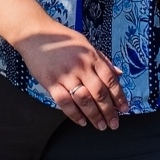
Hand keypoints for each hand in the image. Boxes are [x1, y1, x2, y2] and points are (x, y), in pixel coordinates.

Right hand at [14, 20, 128, 129]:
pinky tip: (81, 121)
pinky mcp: (51, 82)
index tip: (124, 109)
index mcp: (91, 57)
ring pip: (84, 100)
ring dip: (94, 115)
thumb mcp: (86, 44)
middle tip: (114, 123)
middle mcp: (81, 66)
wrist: (35, 34)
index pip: (110, 80)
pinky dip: (74, 114)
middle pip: (99, 93)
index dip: (119, 96)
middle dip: (109, 111)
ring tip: (100, 125)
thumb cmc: (61, 39)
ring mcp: (66, 75)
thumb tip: (119, 74)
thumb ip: (103, 60)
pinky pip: (65, 102)